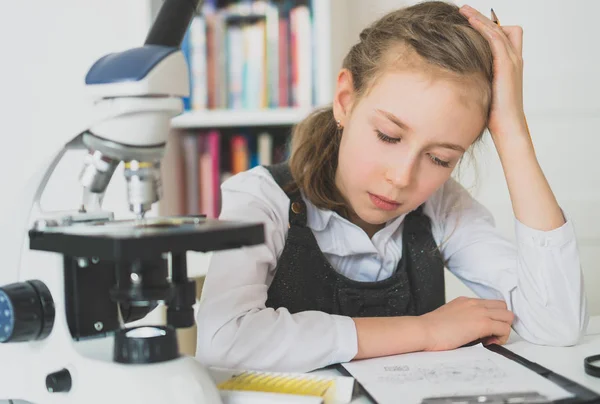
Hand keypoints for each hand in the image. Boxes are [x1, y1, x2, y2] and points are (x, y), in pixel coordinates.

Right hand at [420, 296, 514, 350]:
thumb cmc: (432, 328)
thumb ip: (463, 318)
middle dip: (501, 322)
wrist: (424, 330)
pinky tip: (487, 343)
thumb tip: (470, 330)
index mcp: (465, 301)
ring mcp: (479, 312)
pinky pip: (504, 328)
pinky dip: (501, 338)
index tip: (485, 329)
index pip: (491, 304)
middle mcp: (474, 303)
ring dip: (503, 329)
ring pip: (508, 316)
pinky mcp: (482, 323)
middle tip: (490, 335)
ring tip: (490, 339)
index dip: (493, 317)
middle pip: (503, 307)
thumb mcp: (449, 317)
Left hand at [459, 5, 528, 140]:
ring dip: (480, 18)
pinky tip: (471, 22)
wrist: (508, 126)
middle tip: (464, 10)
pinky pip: (495, 39)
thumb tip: (461, 77)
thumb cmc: (495, 113)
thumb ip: (479, 80)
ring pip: (497, 30)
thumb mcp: (485, 91)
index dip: (489, 26)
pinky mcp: (506, 65)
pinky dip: (484, 28)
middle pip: (500, 28)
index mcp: (510, 64)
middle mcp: (514, 59)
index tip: (471, 21)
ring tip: (464, 10)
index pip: (504, 35)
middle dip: (482, 17)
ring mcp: (512, 61)